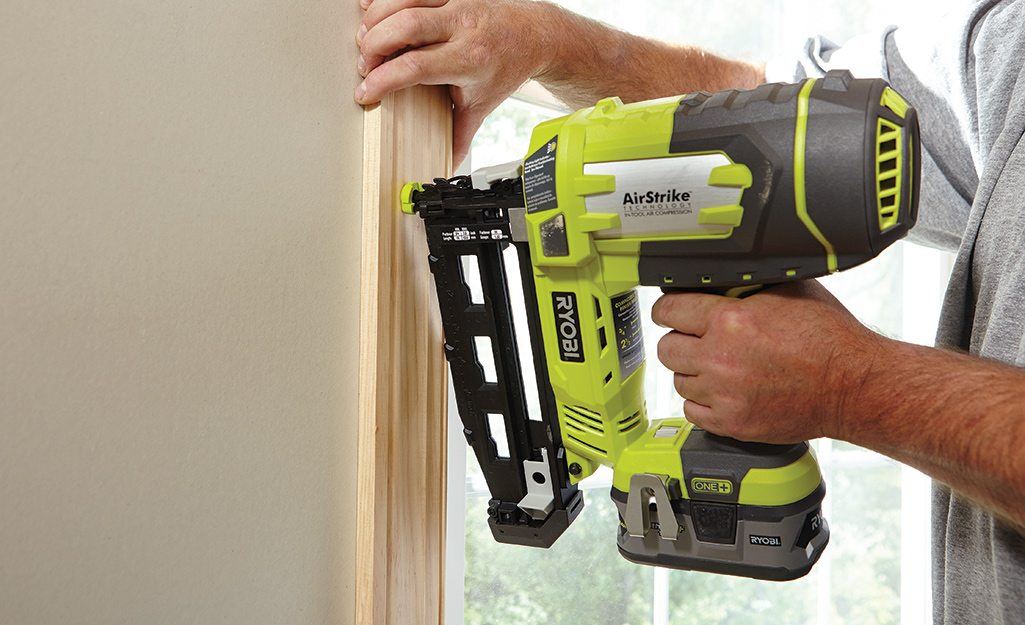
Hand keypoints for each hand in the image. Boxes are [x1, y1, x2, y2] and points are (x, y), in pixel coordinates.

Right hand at [355, 0, 551, 165]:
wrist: (535, 35)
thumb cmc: (507, 67)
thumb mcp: (483, 104)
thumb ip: (460, 134)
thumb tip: (446, 165)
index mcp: (469, 60)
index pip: (415, 67)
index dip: (383, 80)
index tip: (365, 92)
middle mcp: (463, 27)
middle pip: (406, 27)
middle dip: (374, 46)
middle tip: (364, 64)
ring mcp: (457, 4)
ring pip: (406, 0)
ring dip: (377, 17)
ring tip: (364, 38)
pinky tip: (371, 7)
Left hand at [651, 281, 881, 443]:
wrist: (853, 387)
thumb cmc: (829, 339)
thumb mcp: (789, 290)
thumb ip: (746, 285)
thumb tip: (719, 278)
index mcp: (730, 320)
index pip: (669, 310)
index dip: (669, 309)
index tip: (672, 312)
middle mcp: (720, 358)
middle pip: (667, 348)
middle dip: (680, 341)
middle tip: (697, 340)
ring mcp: (724, 394)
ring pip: (679, 381)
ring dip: (694, 373)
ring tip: (720, 367)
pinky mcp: (732, 423)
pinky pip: (692, 412)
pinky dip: (704, 402)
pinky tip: (724, 391)